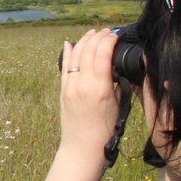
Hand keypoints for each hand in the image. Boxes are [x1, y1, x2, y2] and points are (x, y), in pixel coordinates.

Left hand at [58, 28, 121, 160]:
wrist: (83, 147)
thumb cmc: (105, 130)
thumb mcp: (118, 106)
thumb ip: (116, 84)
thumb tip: (115, 68)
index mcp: (99, 89)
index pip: (102, 54)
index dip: (109, 40)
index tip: (115, 35)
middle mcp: (82, 85)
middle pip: (88, 51)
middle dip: (97, 37)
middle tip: (106, 32)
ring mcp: (70, 87)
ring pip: (74, 55)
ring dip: (84, 41)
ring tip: (92, 34)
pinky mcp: (62, 91)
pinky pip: (64, 67)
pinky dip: (67, 53)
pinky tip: (69, 43)